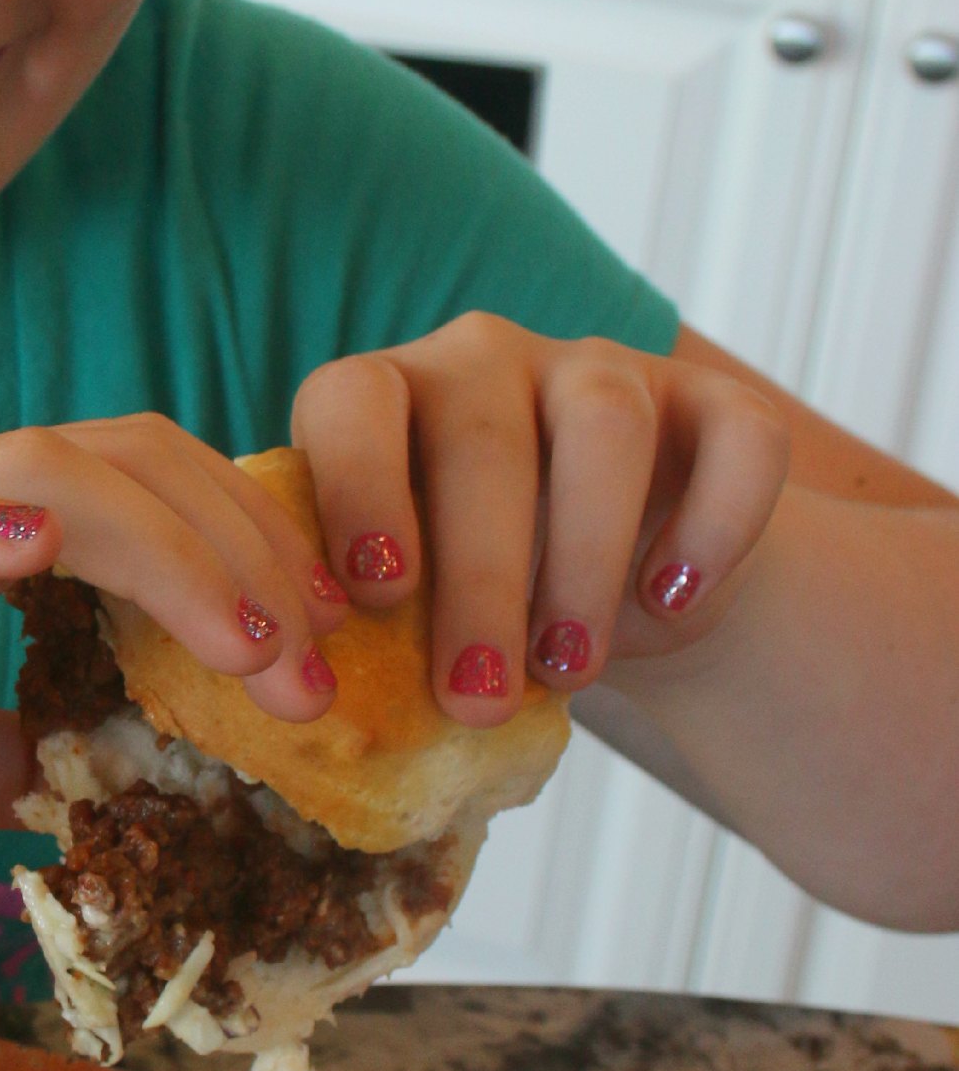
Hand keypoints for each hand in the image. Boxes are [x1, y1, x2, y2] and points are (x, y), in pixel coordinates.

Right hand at [0, 416, 347, 924]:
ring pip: (47, 472)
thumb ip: (21, 752)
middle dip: (252, 556)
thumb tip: (132, 782)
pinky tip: (48, 554)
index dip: (257, 556)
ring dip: (171, 552)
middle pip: (135, 461)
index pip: (151, 492)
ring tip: (253, 650)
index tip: (335, 667)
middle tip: (330, 676)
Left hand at [291, 317, 790, 718]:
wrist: (616, 585)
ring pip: (605, 426)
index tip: (377, 594)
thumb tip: (333, 708)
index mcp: (387, 399)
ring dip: (585, 558)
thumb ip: (371, 626)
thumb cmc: (477, 595)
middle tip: (478, 697)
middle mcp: (484, 362)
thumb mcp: (413, 604)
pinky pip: (735, 437)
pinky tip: (672, 602)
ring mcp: (600, 370)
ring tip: (567, 669)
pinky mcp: (709, 400)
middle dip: (480, 582)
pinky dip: (715, 524)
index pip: (351, 402)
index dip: (357, 487)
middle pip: (483, 442)